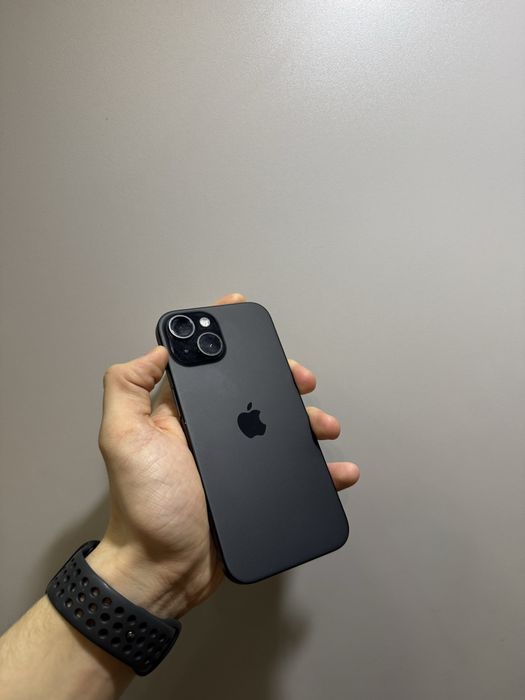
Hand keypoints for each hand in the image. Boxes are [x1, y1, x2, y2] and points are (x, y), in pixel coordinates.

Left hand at [87, 293, 359, 618]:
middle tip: (301, 379)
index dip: (229, 342)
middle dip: (282, 379)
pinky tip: (339, 468)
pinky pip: (296, 473)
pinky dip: (322, 469)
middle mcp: (212, 434)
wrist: (165, 570)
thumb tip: (157, 347)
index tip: (249, 324)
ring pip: (282, 429)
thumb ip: (127, 388)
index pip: (210, 368)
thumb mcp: (123, 438)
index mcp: (184, 415)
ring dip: (309, 420)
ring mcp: (238, 463)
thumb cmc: (143, 507)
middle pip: (255, 393)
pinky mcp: (258, 491)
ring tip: (325, 425)